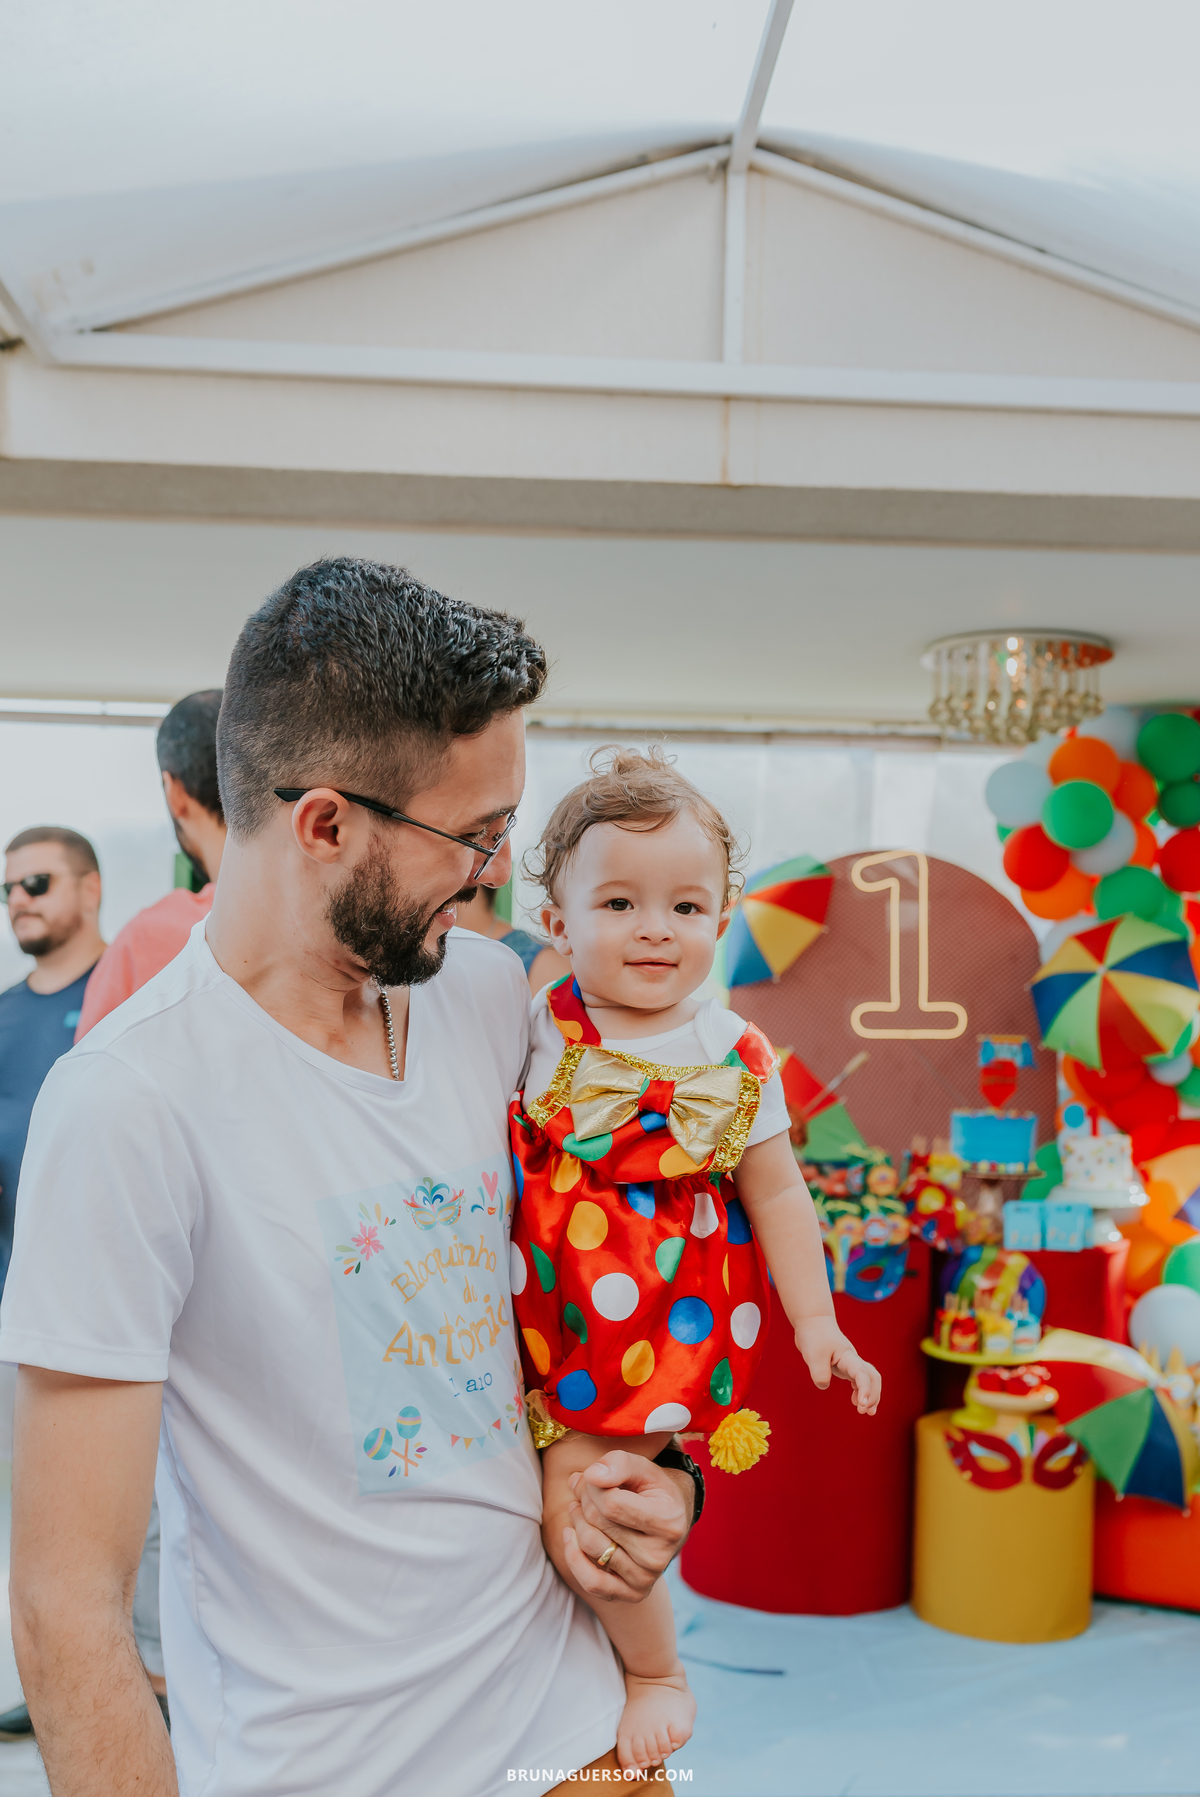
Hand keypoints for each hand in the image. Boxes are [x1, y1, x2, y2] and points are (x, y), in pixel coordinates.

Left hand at [561, 1451, 690, 1603]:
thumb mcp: (642, 1468)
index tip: (591, 1477)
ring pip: (591, 1548)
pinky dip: (573, 1558)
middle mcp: (659, 1556)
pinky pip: (591, 1582)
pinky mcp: (632, 1594)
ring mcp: (646, 1579)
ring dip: (576, 1522)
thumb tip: (591, 1475)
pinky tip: (570, 1536)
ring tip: (579, 1507)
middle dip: (583, 1500)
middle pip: (598, 1524)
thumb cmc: (651, 1490)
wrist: (669, 1521)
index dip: (592, 1486)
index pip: (610, 1503)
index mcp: (668, 1522)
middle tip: (583, 1487)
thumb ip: (618, 1464)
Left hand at [795, 1314, 881, 1414]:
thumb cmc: (814, 1335)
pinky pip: (858, 1380)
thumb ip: (819, 1373)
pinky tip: (855, 1401)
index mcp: (847, 1356)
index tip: (862, 1404)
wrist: (812, 1321)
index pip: (862, 1374)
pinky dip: (861, 1392)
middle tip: (866, 1411)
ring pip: (868, 1379)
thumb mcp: (813, 1355)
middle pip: (873, 1377)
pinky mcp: (843, 1366)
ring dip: (871, 1395)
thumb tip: (824, 1386)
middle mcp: (852, 1360)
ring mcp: (849, 1363)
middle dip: (873, 1394)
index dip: (865, 1390)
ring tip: (867, 1412)